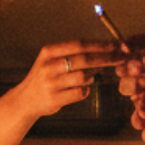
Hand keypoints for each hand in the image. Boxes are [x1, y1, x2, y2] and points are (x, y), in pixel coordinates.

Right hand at [4, 40, 124, 120]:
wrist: (24, 100)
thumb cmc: (45, 78)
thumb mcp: (51, 60)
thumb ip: (72, 54)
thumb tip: (103, 50)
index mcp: (49, 52)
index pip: (79, 44)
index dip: (99, 45)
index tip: (115, 45)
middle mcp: (49, 66)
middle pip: (84, 59)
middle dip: (106, 59)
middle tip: (120, 59)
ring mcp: (51, 83)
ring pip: (83, 77)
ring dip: (92, 77)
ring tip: (91, 77)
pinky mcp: (54, 99)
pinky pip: (80, 93)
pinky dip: (85, 91)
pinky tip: (80, 90)